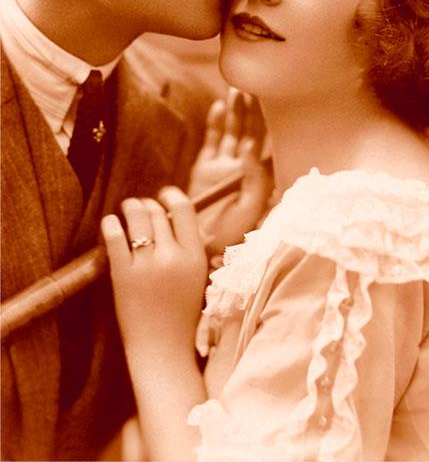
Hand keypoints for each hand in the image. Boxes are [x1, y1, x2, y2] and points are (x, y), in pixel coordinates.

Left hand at [101, 188, 207, 356]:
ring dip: (131, 207)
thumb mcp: (198, 279)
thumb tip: (179, 219)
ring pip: (137, 218)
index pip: (184, 209)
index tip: (164, 195)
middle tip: (141, 206)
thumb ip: (192, 250)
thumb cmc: (181, 317)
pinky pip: (116, 238)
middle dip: (148, 204)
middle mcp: (172, 257)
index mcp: (195, 256)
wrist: (162, 352)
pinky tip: (110, 222)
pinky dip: (112, 224)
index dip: (172, 195)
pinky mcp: (124, 276)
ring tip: (126, 209)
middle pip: (158, 212)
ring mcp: (147, 266)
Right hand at [189, 88, 271, 255]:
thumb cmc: (229, 235)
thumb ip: (255, 179)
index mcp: (259, 178)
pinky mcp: (203, 168)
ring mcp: (222, 166)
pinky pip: (212, 141)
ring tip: (236, 91)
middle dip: (252, 111)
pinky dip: (215, 124)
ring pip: (232, 132)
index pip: (268, 144)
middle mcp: (243, 169)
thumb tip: (253, 148)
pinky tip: (220, 107)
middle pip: (250, 132)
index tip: (273, 101)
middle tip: (253, 86)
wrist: (198, 246)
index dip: (270, 123)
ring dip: (235, 112)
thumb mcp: (249, 210)